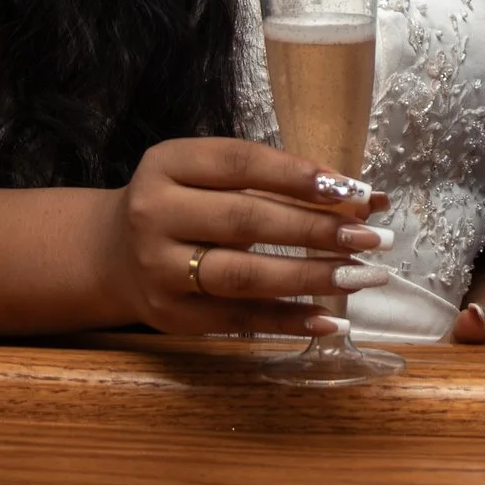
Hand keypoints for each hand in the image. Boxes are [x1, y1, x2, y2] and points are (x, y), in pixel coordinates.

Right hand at [102, 136, 392, 336]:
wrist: (113, 253)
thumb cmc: (182, 203)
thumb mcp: (211, 175)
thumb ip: (278, 181)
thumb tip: (367, 199)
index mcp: (168, 164)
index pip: (241, 164)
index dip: (298, 176)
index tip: (353, 189)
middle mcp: (156, 213)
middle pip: (246, 221)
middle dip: (315, 230)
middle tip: (371, 237)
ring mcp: (159, 269)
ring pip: (242, 275)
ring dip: (308, 277)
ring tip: (360, 275)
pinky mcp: (170, 316)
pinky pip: (237, 319)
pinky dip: (287, 320)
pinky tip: (330, 318)